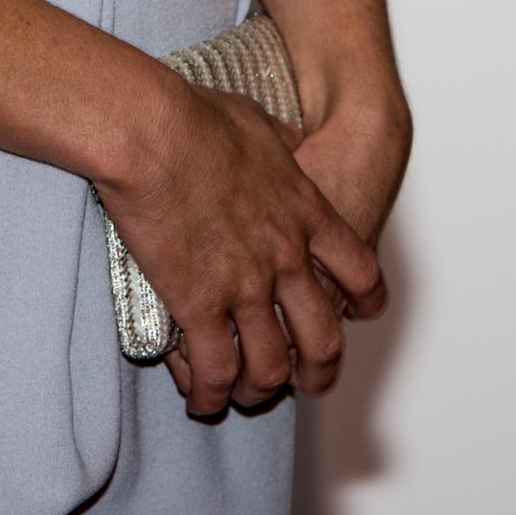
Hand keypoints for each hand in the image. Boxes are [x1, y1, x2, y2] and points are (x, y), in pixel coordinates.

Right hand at [96, 82, 387, 419]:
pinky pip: (216, 370)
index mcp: (305, 213)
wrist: (152, 132)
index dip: (363, 300)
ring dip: (260, 389)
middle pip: (323, 338)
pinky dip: (211, 393)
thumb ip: (282, 144)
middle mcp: (285, 258)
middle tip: (306, 381)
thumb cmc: (195, 117)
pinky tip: (201, 398)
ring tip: (244, 394)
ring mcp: (244, 286)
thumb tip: (291, 143)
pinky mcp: (199, 304)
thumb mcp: (257, 121)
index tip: (356, 315)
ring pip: (272, 367)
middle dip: (318, 371)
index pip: (358, 271)